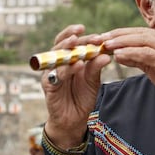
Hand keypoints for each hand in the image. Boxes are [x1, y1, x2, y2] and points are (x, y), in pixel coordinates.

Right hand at [42, 25, 109, 148]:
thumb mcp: (93, 81)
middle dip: (72, 38)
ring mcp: (51, 74)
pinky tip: (78, 65)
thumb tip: (106, 55)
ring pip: (55, 57)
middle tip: (84, 34)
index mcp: (68, 59)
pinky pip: (57, 75)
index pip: (70, 41)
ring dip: (66, 49)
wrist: (74, 120)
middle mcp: (57, 63)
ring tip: (77, 43)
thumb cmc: (82, 97)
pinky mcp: (48, 86)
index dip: (79, 35)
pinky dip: (67, 69)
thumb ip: (96, 67)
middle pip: (61, 45)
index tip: (96, 35)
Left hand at [100, 26, 154, 113]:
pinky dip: (130, 53)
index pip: (140, 32)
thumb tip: (117, 53)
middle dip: (118, 35)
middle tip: (100, 38)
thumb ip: (137, 58)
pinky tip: (118, 55)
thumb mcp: (153, 67)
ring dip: (121, 42)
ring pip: (141, 40)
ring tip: (106, 45)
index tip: (104, 36)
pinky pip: (144, 53)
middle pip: (139, 33)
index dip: (121, 33)